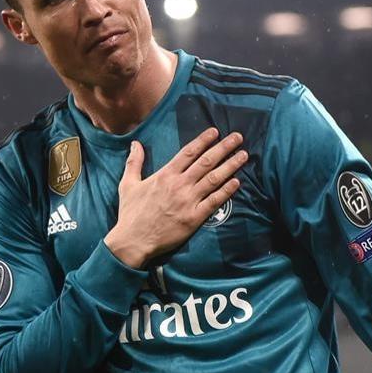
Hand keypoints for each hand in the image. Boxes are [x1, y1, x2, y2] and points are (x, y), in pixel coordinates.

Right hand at [105, 128, 245, 267]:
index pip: (189, 152)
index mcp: (165, 175)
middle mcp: (179, 185)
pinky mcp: (194, 218)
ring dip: (230, 165)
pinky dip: (226, 191)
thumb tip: (135, 143)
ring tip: (243, 155)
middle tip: (238, 137)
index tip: (216, 131)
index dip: (203, 140)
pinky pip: (214, 201)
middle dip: (224, 147)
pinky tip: (237, 182)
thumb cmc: (131, 213)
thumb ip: (134, 162)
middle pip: (206, 161)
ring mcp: (188, 201)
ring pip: (214, 179)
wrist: (134, 240)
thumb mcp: (128, 184)